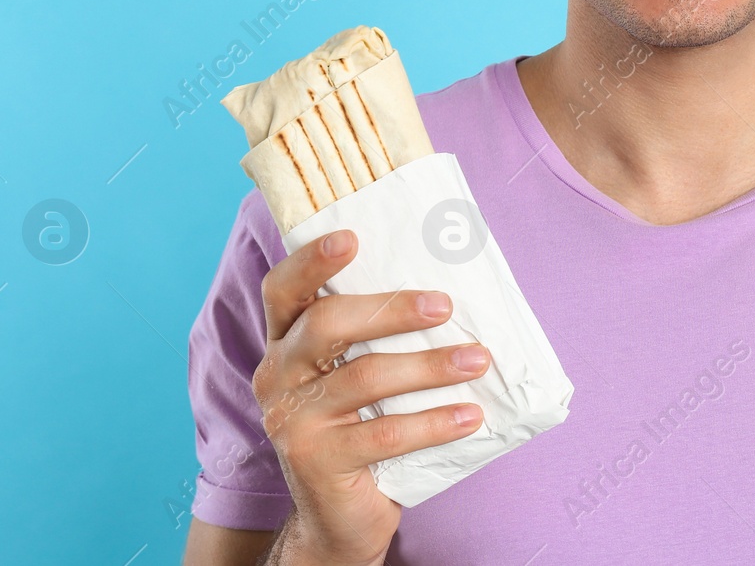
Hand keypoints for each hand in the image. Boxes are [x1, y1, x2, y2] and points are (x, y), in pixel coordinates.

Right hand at [252, 228, 488, 565]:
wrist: (340, 517)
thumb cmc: (363, 426)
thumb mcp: (362, 375)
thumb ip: (381, 335)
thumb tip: (453, 286)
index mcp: (284, 342)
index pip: (283, 290)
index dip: (310, 261)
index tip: (351, 237)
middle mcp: (276, 375)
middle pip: (326, 323)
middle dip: (391, 309)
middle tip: (445, 306)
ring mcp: (291, 420)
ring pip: (364, 377)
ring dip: (431, 365)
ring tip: (478, 359)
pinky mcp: (315, 461)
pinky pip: (385, 433)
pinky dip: (435, 422)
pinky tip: (471, 415)